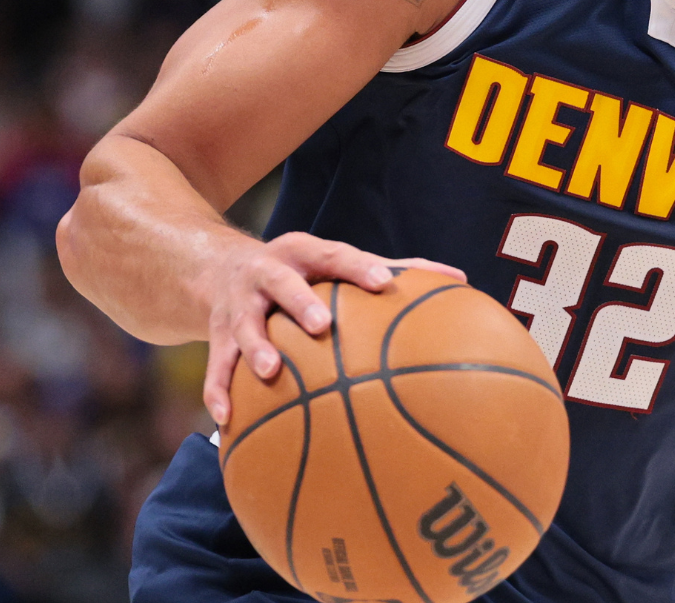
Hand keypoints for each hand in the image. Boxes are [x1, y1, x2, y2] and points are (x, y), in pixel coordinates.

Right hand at [202, 231, 464, 425]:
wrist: (216, 267)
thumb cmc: (302, 271)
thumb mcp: (336, 261)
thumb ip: (396, 268)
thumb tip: (460, 279)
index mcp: (304, 253)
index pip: (335, 256)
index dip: (359, 268)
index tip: (384, 284)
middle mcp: (266, 273)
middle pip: (282, 284)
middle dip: (301, 303)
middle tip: (322, 326)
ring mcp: (237, 304)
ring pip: (242, 325)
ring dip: (254, 348)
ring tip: (269, 373)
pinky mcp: (214, 335)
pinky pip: (215, 366)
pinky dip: (219, 391)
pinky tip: (228, 420)